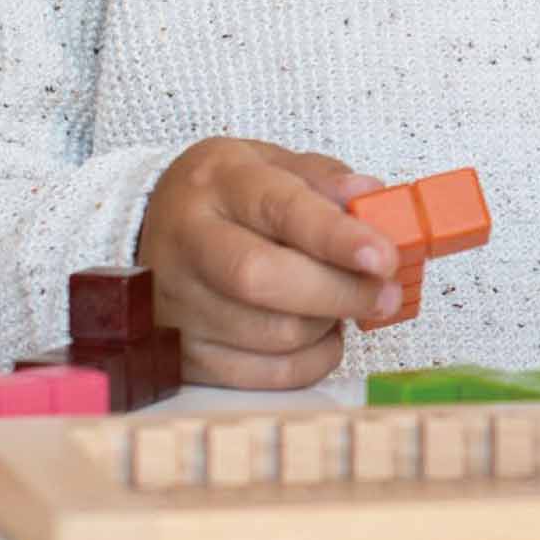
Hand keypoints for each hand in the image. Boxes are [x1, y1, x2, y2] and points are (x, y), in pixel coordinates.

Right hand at [132, 138, 403, 387]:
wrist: (154, 230)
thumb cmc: (226, 196)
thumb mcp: (269, 163)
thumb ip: (322, 178)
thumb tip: (369, 195)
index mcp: (216, 184)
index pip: (279, 211)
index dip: (336, 238)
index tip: (384, 256)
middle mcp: (188, 244)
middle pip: (265, 280)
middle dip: (340, 292)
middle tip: (386, 293)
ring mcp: (180, 306)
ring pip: (273, 335)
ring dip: (327, 324)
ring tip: (340, 301)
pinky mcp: (186, 356)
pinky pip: (267, 376)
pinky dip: (311, 360)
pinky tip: (319, 333)